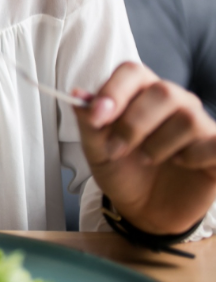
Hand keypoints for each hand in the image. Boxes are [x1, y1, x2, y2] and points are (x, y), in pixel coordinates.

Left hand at [74, 61, 215, 233]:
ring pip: (187, 119)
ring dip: (157, 146)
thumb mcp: (96, 149)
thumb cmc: (122, 170)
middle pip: (163, 92)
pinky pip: (212, 143)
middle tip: (117, 149)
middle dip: (134, 124)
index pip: (133, 72)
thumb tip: (78, 94)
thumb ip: (88, 121)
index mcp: (141, 92)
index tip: (97, 116)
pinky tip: (180, 165)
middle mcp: (174, 101)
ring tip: (146, 160)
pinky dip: (191, 157)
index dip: (114, 90)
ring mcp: (199, 124)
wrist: (145, 210)